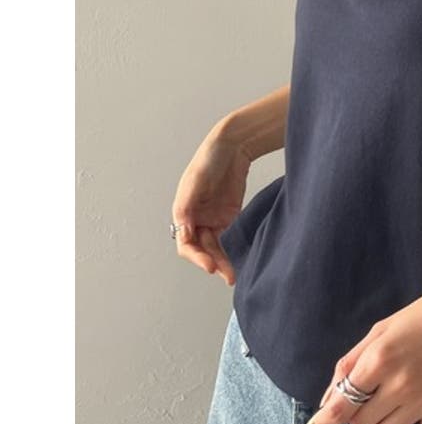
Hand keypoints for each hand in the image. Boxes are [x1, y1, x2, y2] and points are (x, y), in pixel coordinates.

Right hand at [171, 123, 251, 285]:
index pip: (185, 242)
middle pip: (200, 249)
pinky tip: (236, 264)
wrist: (233, 147)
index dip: (196, 256)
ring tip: (232, 277)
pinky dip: (229, 252)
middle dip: (211, 263)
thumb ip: (188, 205)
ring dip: (220, 262)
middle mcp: (195, 218)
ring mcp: (211, 219)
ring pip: (213, 248)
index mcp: (183, 211)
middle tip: (225, 275)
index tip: (209, 265)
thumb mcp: (196, 180)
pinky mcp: (228, 217)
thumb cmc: (210, 159)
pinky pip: (226, 239)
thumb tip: (183, 230)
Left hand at [314, 286, 421, 423]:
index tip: (326, 421)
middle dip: (358, 413)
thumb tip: (327, 400)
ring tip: (390, 408)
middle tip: (372, 397)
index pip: (341, 404)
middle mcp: (398, 385)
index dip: (328, 417)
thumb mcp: (381, 330)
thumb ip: (350, 363)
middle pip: (359, 422)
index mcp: (379, 359)